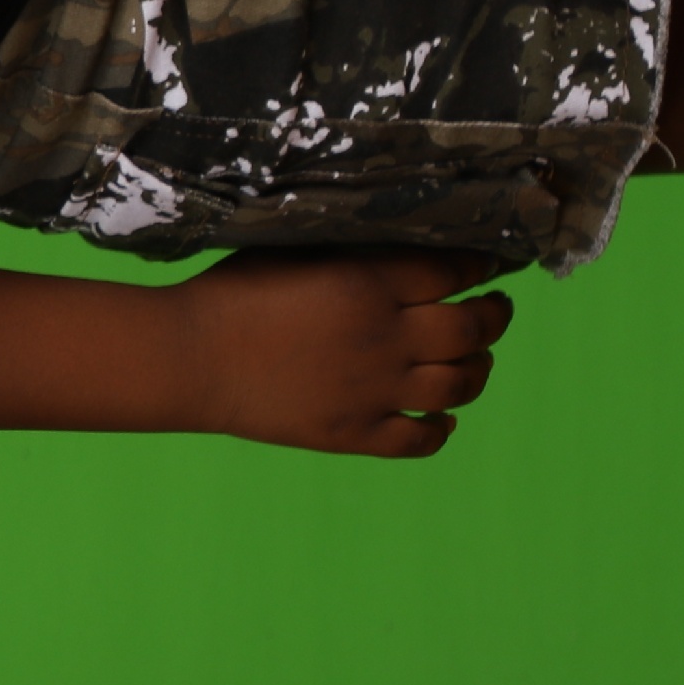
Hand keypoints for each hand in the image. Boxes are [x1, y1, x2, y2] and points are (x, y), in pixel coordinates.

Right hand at [170, 250, 515, 457]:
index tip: (486, 264)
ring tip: (474, 361)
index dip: (479, 266)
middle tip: (494, 309)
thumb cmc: (232, 292)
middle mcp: (385, 337)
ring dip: (477, 370)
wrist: (189, 358)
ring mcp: (374, 391)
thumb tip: (405, 245)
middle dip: (494, 316)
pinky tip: (441, 419)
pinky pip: (421, 439)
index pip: (454, 271)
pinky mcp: (355, 433)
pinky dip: (441, 430)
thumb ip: (355, 250)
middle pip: (472, 329)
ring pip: (459, 386)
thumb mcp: (294, 249)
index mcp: (369, 282)